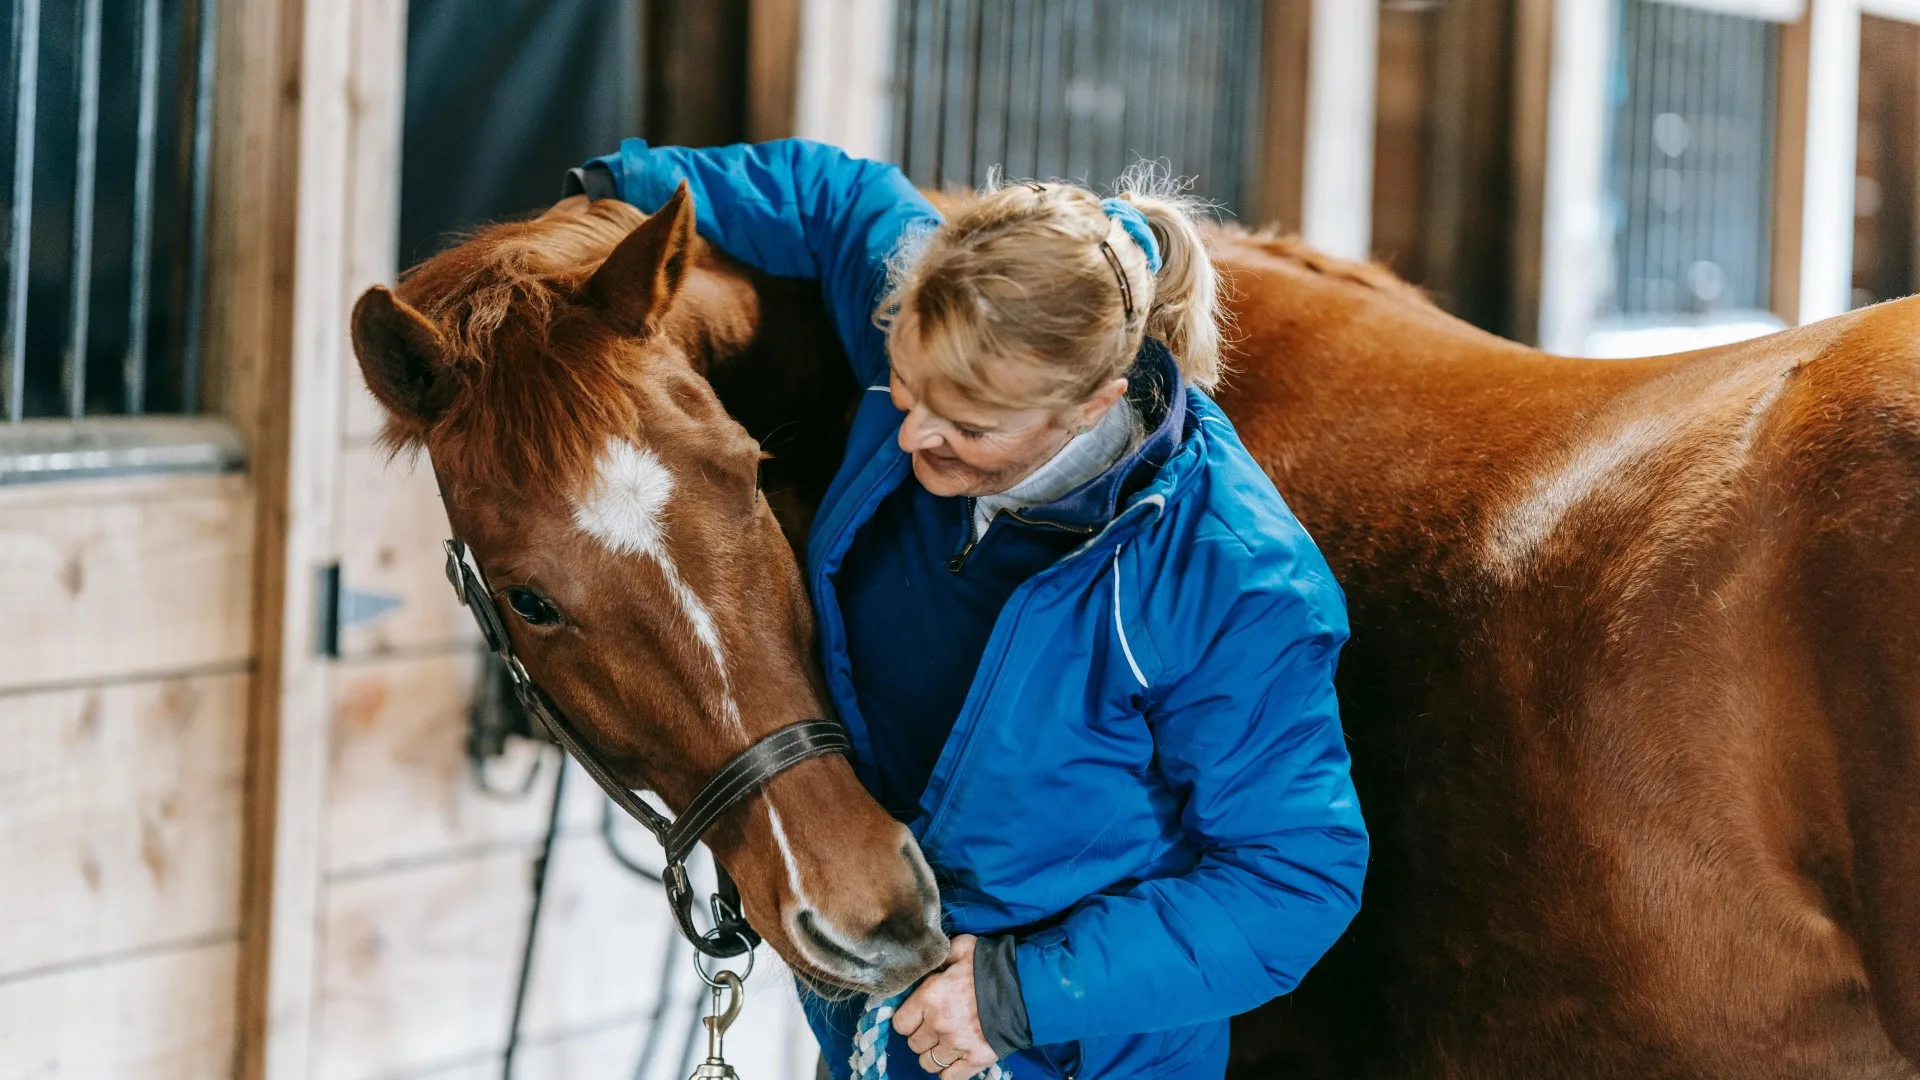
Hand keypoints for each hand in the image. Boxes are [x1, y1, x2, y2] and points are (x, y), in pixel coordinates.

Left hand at [891, 935, 999, 1078]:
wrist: (1027, 986)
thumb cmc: (992, 965)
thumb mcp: (963, 947)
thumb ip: (941, 956)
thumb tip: (930, 960)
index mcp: (930, 996)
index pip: (900, 1023)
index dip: (908, 1020)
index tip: (918, 1016)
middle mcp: (939, 1024)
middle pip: (914, 1044)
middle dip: (922, 1036)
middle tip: (935, 1028)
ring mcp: (957, 1045)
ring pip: (928, 1063)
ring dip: (934, 1055)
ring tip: (945, 1044)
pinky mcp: (976, 1060)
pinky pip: (950, 1078)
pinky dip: (949, 1072)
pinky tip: (955, 1060)